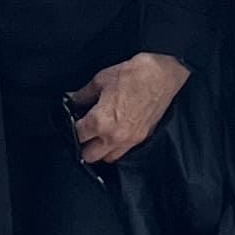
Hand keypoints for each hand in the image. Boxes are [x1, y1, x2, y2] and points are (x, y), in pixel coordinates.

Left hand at [69, 50, 186, 164]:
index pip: (77, 136)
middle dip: (84, 145)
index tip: (73, 121)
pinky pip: (124, 152)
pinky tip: (115, 135)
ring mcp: (130, 140)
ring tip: (99, 136)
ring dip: (101, 150)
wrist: (161, 75)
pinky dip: (116, 147)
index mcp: (100, 122)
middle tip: (84, 132)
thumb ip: (83, 95)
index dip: (72, 128)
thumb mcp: (101, 80)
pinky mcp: (142, 138)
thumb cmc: (133, 75)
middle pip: (90, 156)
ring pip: (108, 158)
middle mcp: (114, 136)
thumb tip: (73, 100)